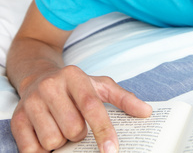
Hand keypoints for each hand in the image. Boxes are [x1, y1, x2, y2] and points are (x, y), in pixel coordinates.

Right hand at [11, 65, 151, 151]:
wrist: (38, 76)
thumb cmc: (74, 85)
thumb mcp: (99, 85)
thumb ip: (123, 98)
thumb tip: (146, 112)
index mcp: (74, 76)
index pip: (92, 106)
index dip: (103, 130)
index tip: (112, 150)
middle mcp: (51, 86)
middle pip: (73, 129)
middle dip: (78, 134)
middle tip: (75, 123)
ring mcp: (32, 101)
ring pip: (53, 140)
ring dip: (61, 141)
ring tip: (60, 125)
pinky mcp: (17, 118)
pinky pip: (32, 149)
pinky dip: (42, 149)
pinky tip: (45, 133)